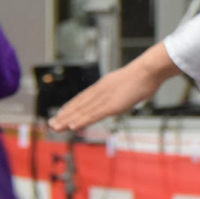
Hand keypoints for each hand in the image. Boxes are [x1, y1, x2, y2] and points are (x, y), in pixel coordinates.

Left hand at [48, 43, 180, 131]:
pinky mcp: (110, 105)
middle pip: (78, 105)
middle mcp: (99, 91)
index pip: (82, 98)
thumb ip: (119, 91)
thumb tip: (120, 96)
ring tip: (55, 127)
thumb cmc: (143, 76)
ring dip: (67, 120)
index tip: (61, 113)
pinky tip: (72, 126)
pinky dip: (81, 121)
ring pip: (82, 111)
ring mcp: (104, 98)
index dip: (70, 106)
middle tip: (52, 124)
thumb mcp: (127, 83)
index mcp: (103, 86)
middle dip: (64, 115)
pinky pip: (93, 115)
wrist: (148, 71)